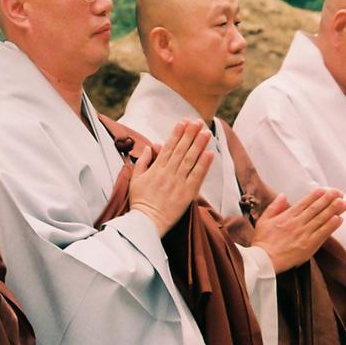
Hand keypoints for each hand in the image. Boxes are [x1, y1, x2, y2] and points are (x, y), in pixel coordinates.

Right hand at [129, 119, 214, 235]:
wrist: (146, 222)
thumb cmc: (140, 202)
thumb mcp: (135, 180)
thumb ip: (142, 162)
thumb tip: (150, 147)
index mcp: (156, 169)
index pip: (169, 147)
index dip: (177, 134)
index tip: (183, 122)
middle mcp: (168, 173)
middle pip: (181, 150)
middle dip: (190, 134)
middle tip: (198, 122)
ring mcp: (178, 183)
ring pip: (190, 160)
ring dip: (199, 145)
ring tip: (206, 132)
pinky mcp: (187, 194)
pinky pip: (197, 177)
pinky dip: (204, 165)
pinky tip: (209, 153)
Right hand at [251, 188, 345, 272]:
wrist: (264, 260)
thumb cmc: (263, 243)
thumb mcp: (263, 220)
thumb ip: (274, 207)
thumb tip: (282, 196)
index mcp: (286, 217)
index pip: (304, 203)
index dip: (316, 196)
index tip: (324, 190)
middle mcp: (297, 223)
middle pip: (316, 208)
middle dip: (328, 199)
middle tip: (338, 193)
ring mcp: (304, 234)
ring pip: (321, 219)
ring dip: (334, 210)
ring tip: (342, 203)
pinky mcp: (309, 245)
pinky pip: (323, 233)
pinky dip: (331, 226)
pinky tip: (338, 219)